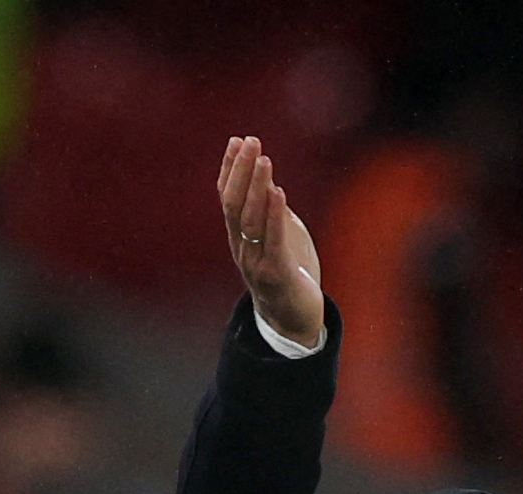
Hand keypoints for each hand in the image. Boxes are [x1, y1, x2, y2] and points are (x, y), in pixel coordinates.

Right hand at [217, 135, 323, 348]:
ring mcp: (256, 262)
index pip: (227, 197)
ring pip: (249, 219)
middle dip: (241, 170)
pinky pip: (273, 240)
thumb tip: (270, 183)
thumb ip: (273, 216)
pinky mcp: (276, 275)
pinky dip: (273, 214)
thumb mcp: (281, 239)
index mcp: (239, 238)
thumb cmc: (290, 277)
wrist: (295, 323)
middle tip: (250, 141)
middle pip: (234, 203)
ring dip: (256, 186)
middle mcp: (241, 248)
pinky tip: (277, 192)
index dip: (230, 168)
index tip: (237, 140)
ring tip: (264, 158)